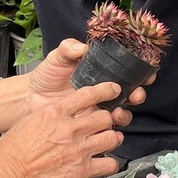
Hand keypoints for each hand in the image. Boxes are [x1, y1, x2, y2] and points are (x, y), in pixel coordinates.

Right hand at [0, 82, 126, 177]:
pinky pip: (110, 164)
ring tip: (106, 141)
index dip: (106, 91)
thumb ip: (53, 112)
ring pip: (112, 138)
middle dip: (107, 119)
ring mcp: (77, 150)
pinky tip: (104, 162)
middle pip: (105, 117)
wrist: (8, 174)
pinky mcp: (81, 171)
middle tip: (104, 123)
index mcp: (55, 112)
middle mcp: (69, 129)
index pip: (90, 95)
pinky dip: (110, 163)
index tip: (112, 91)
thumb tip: (68, 110)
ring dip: (111, 139)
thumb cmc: (14, 149)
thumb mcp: (30, 119)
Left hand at [28, 39, 146, 127]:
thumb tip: (82, 48)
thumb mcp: (57, 58)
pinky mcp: (90, 125)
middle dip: (138, 94)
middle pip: (131, 94)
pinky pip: (105, 130)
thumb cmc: (47, 75)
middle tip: (136, 95)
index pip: (128, 72)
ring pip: (121, 113)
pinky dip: (109, 129)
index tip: (148, 73)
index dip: (141, 72)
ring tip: (116, 113)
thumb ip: (69, 49)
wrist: (30, 98)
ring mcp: (98, 109)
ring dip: (125, 114)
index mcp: (101, 72)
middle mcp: (104, 91)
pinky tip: (104, 126)